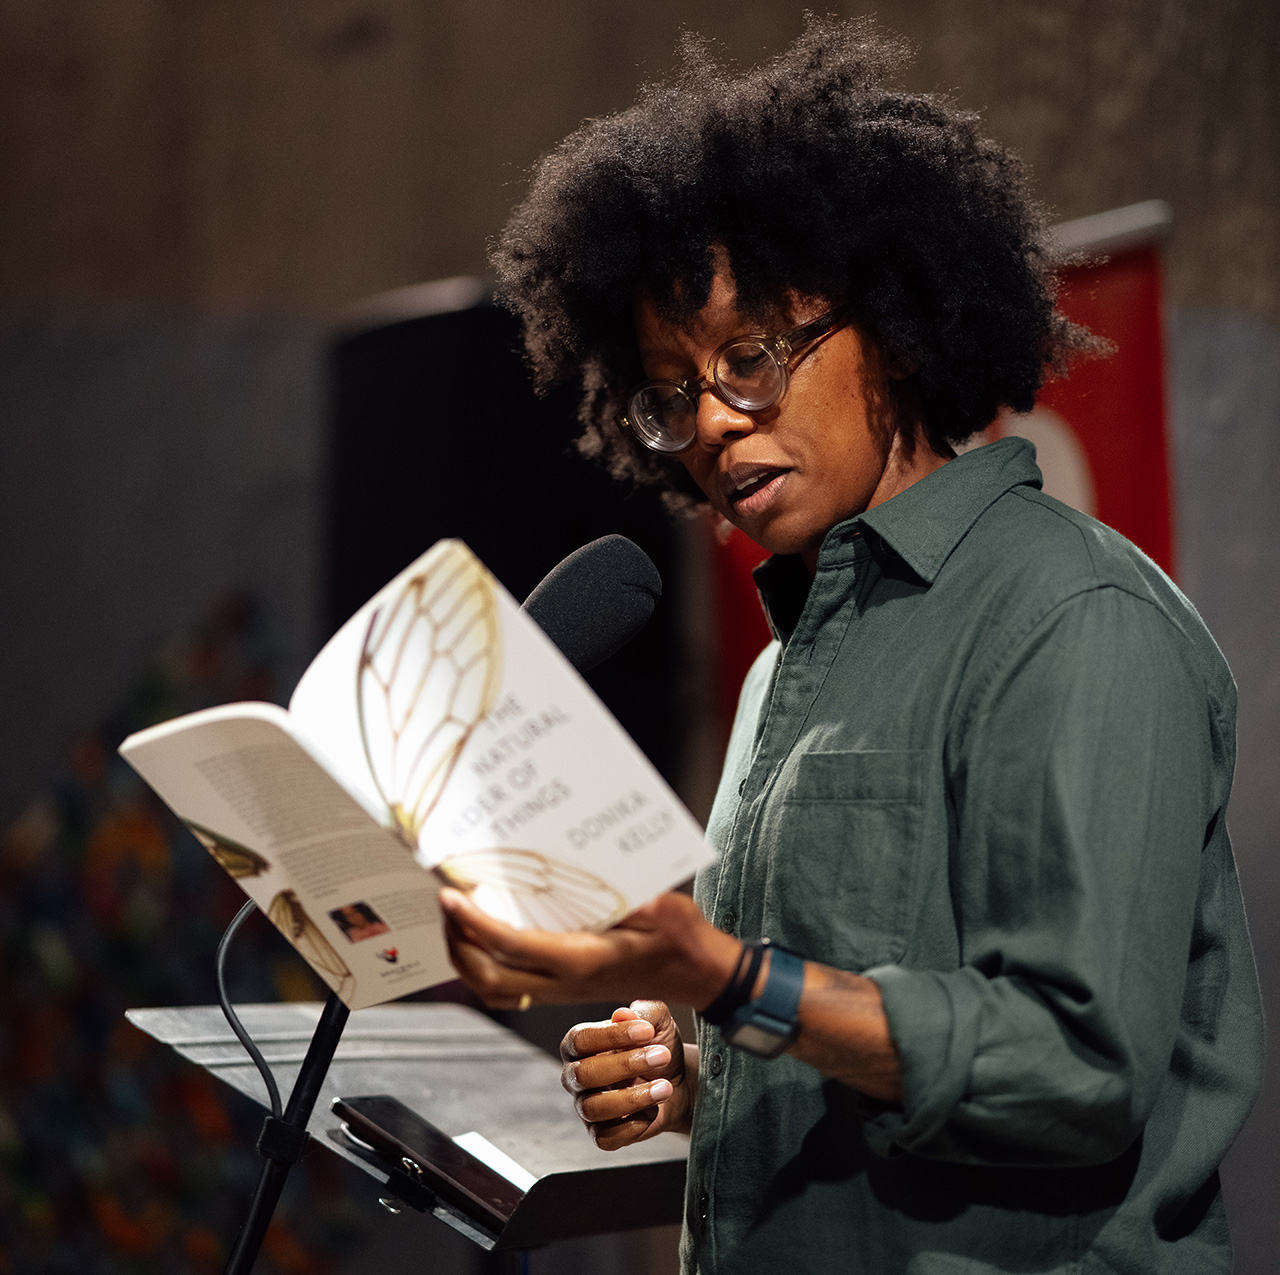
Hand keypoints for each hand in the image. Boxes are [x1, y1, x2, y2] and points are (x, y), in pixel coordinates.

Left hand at [439, 887, 738, 1010]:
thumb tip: (577, 868)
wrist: (700, 974)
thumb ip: (622, 894)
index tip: (451, 894)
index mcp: (585, 959)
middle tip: (446, 903)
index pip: (513, 946)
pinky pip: (511, 991)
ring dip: (466, 960)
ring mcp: (564, 991)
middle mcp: (567, 982)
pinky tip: (484, 939)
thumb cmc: (682, 938)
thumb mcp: (659, 905)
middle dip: (458, 942)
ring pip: (495, 990)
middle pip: (491, 977)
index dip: (475, 922)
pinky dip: (485, 969)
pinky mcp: (565, 990)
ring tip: (457, 921)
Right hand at [560, 1001, 695, 1148]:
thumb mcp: (658, 1022)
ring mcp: (584, 1107)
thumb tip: (622, 1014)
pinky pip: (605, 1138)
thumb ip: (644, 1012)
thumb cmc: (658, 1045)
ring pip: (593, 1108)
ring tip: (665, 1087)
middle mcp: (575, 1075)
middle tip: (662, 1056)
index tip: (648, 1031)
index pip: (581, 1039)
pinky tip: (653, 1111)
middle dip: (625, 1065)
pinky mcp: (600, 1134)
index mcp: (579, 1044)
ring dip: (633, 1098)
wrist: (678, 1081)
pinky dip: (633, 1126)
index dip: (613, 1036)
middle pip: (583, 1074)